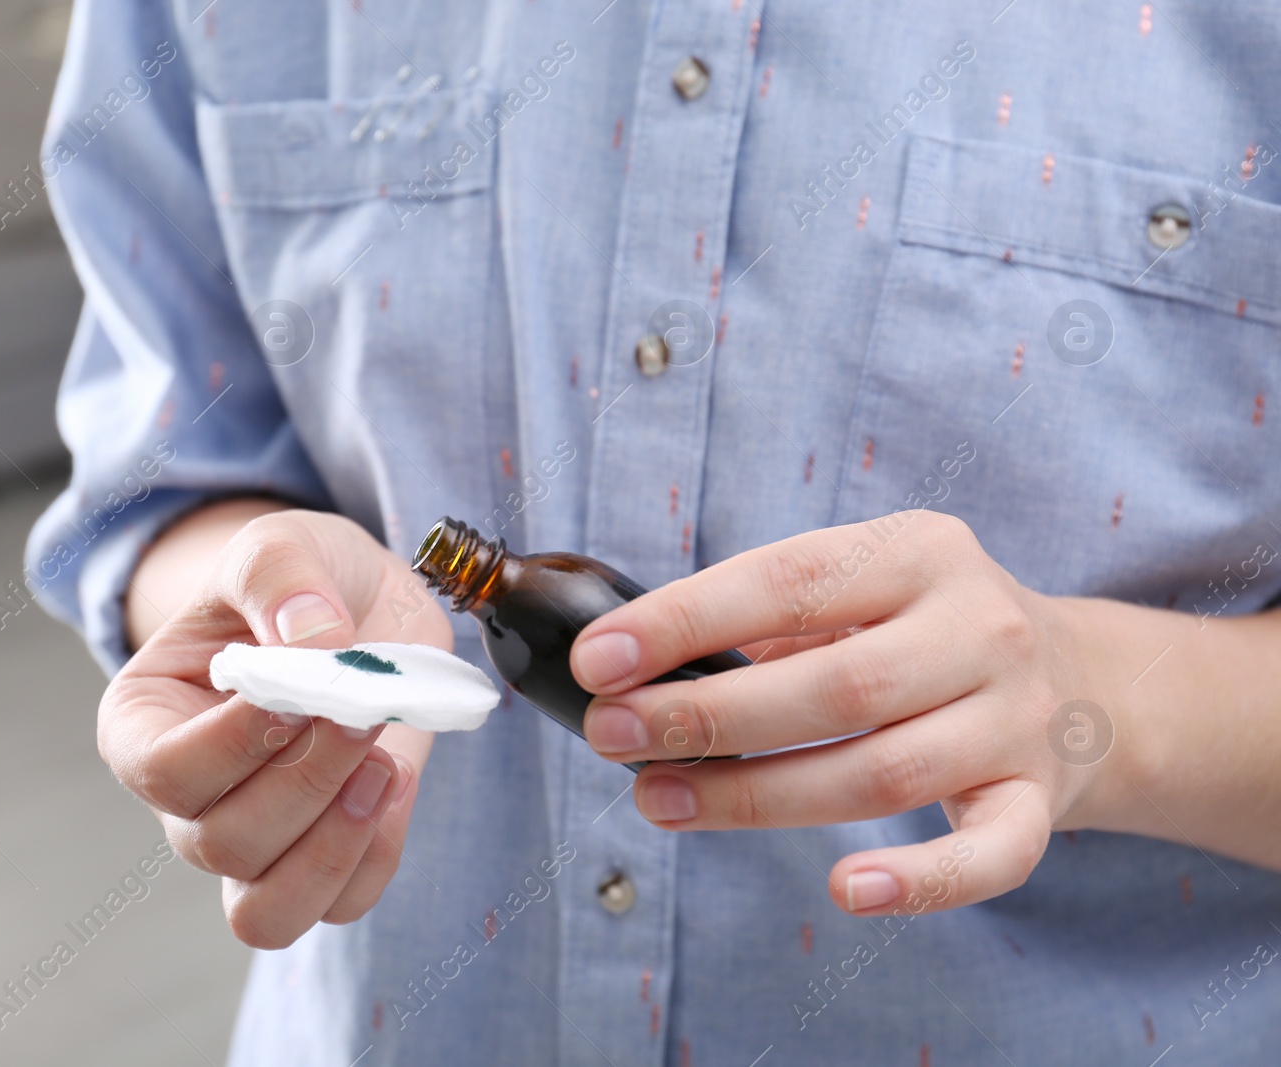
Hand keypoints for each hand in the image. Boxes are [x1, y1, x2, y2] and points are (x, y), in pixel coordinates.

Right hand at [99, 509, 451, 947]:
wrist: (361, 605)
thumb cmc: (297, 581)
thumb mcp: (279, 544)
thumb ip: (282, 579)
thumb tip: (312, 643)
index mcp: (144, 723)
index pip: (164, 772)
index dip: (235, 745)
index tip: (299, 693)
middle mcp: (187, 800)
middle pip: (221, 844)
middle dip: (305, 782)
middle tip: (362, 713)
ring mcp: (252, 843)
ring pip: (268, 909)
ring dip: (335, 845)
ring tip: (382, 767)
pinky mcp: (323, 859)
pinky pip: (342, 905)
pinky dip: (376, 856)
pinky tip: (395, 781)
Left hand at [569, 510, 1141, 917]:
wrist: (1090, 682)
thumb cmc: (927, 630)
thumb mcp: (867, 586)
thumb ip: (770, 617)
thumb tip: (634, 666)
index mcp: (920, 553)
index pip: (789, 583)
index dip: (686, 622)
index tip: (600, 659)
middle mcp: (979, 628)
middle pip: (833, 687)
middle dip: (706, 717)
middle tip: (612, 736)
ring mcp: (1016, 719)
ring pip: (881, 774)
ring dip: (758, 796)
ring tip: (661, 800)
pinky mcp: (1040, 802)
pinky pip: (989, 856)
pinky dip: (921, 883)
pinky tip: (846, 890)